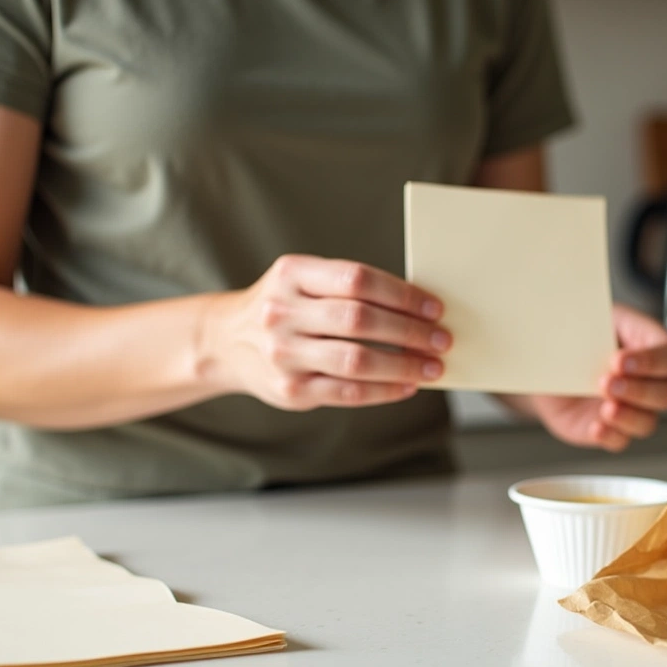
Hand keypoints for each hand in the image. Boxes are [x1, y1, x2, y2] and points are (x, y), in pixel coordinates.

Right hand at [199, 254, 451, 410]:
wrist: (225, 342)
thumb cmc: (285, 308)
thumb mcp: (303, 281)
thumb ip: (349, 288)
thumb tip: (420, 307)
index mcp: (292, 274)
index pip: (357, 279)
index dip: (401, 294)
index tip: (434, 308)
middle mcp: (283, 312)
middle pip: (359, 320)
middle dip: (409, 330)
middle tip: (441, 339)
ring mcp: (283, 354)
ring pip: (356, 360)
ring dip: (403, 364)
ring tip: (432, 366)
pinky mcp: (289, 390)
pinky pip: (347, 392)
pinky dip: (384, 390)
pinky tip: (406, 386)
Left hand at [525, 304, 666, 451]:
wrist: (546, 362)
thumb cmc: (574, 335)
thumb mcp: (586, 319)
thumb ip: (596, 323)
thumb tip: (588, 329)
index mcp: (650, 345)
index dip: (655, 361)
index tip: (619, 360)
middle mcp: (649, 380)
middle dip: (639, 390)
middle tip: (606, 381)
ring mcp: (632, 408)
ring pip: (648, 422)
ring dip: (628, 416)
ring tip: (604, 407)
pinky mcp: (611, 430)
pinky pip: (620, 441)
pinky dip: (610, 436)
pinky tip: (595, 426)